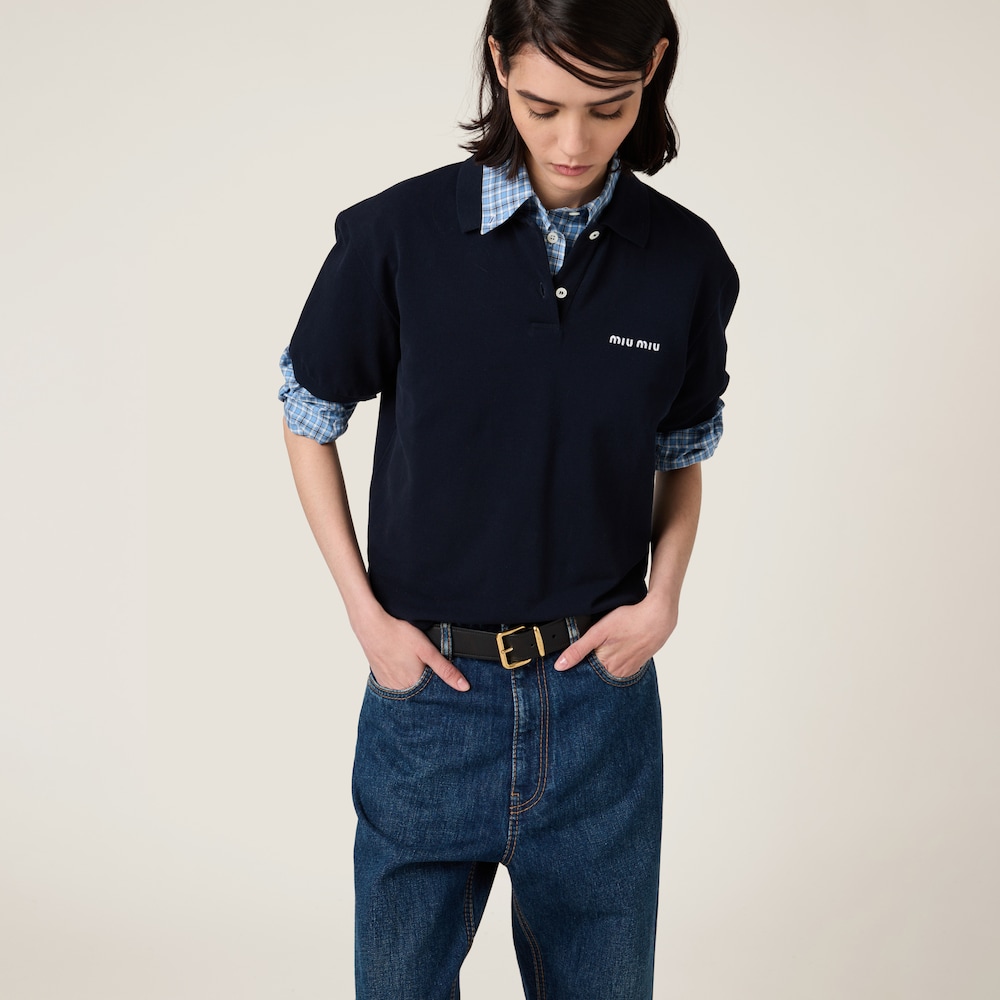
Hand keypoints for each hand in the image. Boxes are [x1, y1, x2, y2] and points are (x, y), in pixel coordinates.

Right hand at [351, 602, 469, 691]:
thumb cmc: (397, 634)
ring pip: (407, 689)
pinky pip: (395, 684)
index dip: (440, 688)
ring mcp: (387, 684)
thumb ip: (446, 670)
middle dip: (426, 687)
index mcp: (413, 685)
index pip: (432, 695)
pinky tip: (402, 666)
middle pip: (419, 693)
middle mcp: (399, 689)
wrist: (370, 624)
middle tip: (424, 666)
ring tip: (413, 665)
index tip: (442, 680)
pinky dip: (401, 679)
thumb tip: (464, 687)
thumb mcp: (427, 650)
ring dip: (413, 683)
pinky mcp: (380, 678)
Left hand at [554, 596, 678, 677]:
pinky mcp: (637, 664)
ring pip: (609, 670)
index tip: (570, 662)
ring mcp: (629, 669)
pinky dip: (616, 661)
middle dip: (590, 665)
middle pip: (597, 673)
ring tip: (605, 646)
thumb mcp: (598, 632)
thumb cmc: (629, 620)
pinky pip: (622, 667)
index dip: (576, 666)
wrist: (659, 616)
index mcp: (606, 666)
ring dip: (604, 664)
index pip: (585, 673)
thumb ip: (578, 649)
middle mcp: (618, 672)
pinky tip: (617, 649)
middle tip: (592, 649)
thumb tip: (560, 666)